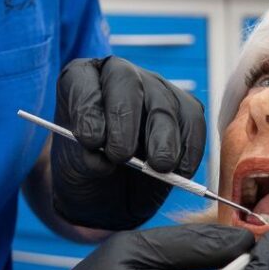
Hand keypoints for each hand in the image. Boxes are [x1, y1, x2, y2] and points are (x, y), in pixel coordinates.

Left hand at [52, 56, 206, 229]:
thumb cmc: (87, 172)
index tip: (89, 141)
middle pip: (127, 82)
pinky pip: (192, 121)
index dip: (86, 108)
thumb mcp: (76, 168)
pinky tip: (179, 171)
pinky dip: (189, 148)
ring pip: (164, 104)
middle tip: (121, 156)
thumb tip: (105, 160)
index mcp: (81, 81)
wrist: (112, 193)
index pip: (81, 79)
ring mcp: (154, 88)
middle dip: (124, 121)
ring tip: (158, 167)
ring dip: (163, 139)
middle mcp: (118, 76)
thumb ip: (86, 159)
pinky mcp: (183, 108)